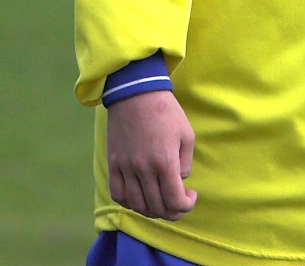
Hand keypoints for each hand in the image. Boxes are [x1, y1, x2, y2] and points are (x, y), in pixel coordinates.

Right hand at [107, 90, 197, 220]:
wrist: (136, 92)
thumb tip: (178, 181)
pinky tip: (140, 196)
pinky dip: (129, 202)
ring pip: (137, 205)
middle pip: (157, 208)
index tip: (191, 195)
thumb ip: (185, 163)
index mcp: (165, 162)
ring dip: (152, 209)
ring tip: (160, 199)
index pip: (174, 201)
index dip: (186, 206)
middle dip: (172, 211)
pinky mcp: (114, 163)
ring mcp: (126, 168)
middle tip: (178, 202)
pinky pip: (118, 194)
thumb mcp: (187, 134)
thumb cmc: (166, 111)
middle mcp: (144, 169)